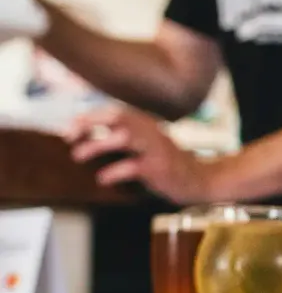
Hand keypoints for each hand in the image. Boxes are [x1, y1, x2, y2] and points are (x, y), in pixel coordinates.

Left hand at [64, 103, 217, 203]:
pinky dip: (113, 172)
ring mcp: (155, 149)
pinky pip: (132, 166)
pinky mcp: (159, 168)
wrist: (201, 180)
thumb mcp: (147, 145)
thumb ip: (124, 137)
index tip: (69, 131)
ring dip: (96, 145)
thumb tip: (88, 136)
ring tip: (78, 155)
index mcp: (146, 124)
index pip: (112, 112)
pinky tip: (102, 178)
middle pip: (116, 117)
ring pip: (123, 137)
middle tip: (68, 137)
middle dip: (88, 123)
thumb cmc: (168, 165)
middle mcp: (150, 132)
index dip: (87, 117)